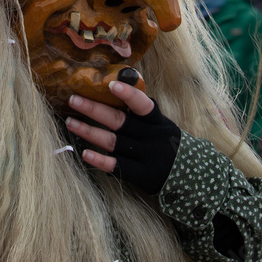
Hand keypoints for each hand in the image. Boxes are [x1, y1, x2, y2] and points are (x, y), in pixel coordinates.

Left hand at [65, 79, 180, 194]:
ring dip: (89, 132)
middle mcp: (151, 137)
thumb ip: (142, 111)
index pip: (144, 105)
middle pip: (119, 121)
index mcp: (156, 121)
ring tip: (70, 122)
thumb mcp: (161, 124)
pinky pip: (117, 167)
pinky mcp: (140, 175)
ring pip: (113, 142)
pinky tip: (85, 153)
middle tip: (73, 99)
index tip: (111, 84)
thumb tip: (119, 84)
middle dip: (94, 109)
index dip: (129, 94)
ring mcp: (145, 156)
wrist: (190, 177)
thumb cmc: (167, 143)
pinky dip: (101, 160)